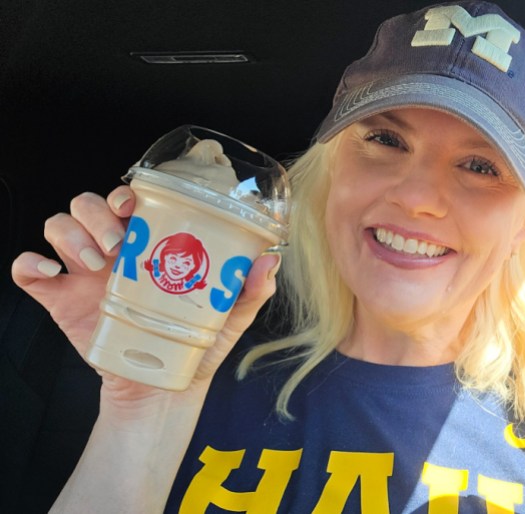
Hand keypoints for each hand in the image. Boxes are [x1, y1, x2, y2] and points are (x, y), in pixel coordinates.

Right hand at [10, 186, 280, 404]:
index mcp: (150, 244)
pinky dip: (29, 264)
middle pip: (89, 205)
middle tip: (118, 242)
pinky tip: (48, 274)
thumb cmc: (194, 343)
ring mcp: (83, 273)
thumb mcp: (227, 316)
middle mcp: (114, 250)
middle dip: (98, 213)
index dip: (126, 193)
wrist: (162, 387)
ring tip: (97, 262)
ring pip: (59, 226)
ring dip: (71, 234)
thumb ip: (249, 291)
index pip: (129, 200)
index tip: (134, 204)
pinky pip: (28, 270)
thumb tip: (269, 263)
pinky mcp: (58, 299)